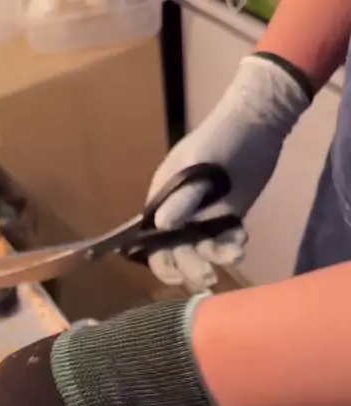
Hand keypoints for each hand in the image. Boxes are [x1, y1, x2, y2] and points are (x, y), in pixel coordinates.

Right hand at [148, 55, 309, 290]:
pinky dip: (232, 246)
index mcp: (162, 202)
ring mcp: (203, 219)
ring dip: (216, 258)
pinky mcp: (227, 220)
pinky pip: (225, 242)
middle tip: (210, 278)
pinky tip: (241, 240)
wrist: (258, 124)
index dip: (161, 263)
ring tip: (235, 255)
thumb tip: (161, 226)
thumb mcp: (198, 166)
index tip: (176, 276)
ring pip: (203, 251)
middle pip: (178, 254)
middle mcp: (179, 216)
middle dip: (191, 267)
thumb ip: (183, 198)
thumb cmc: (219, 139)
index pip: (152, 242)